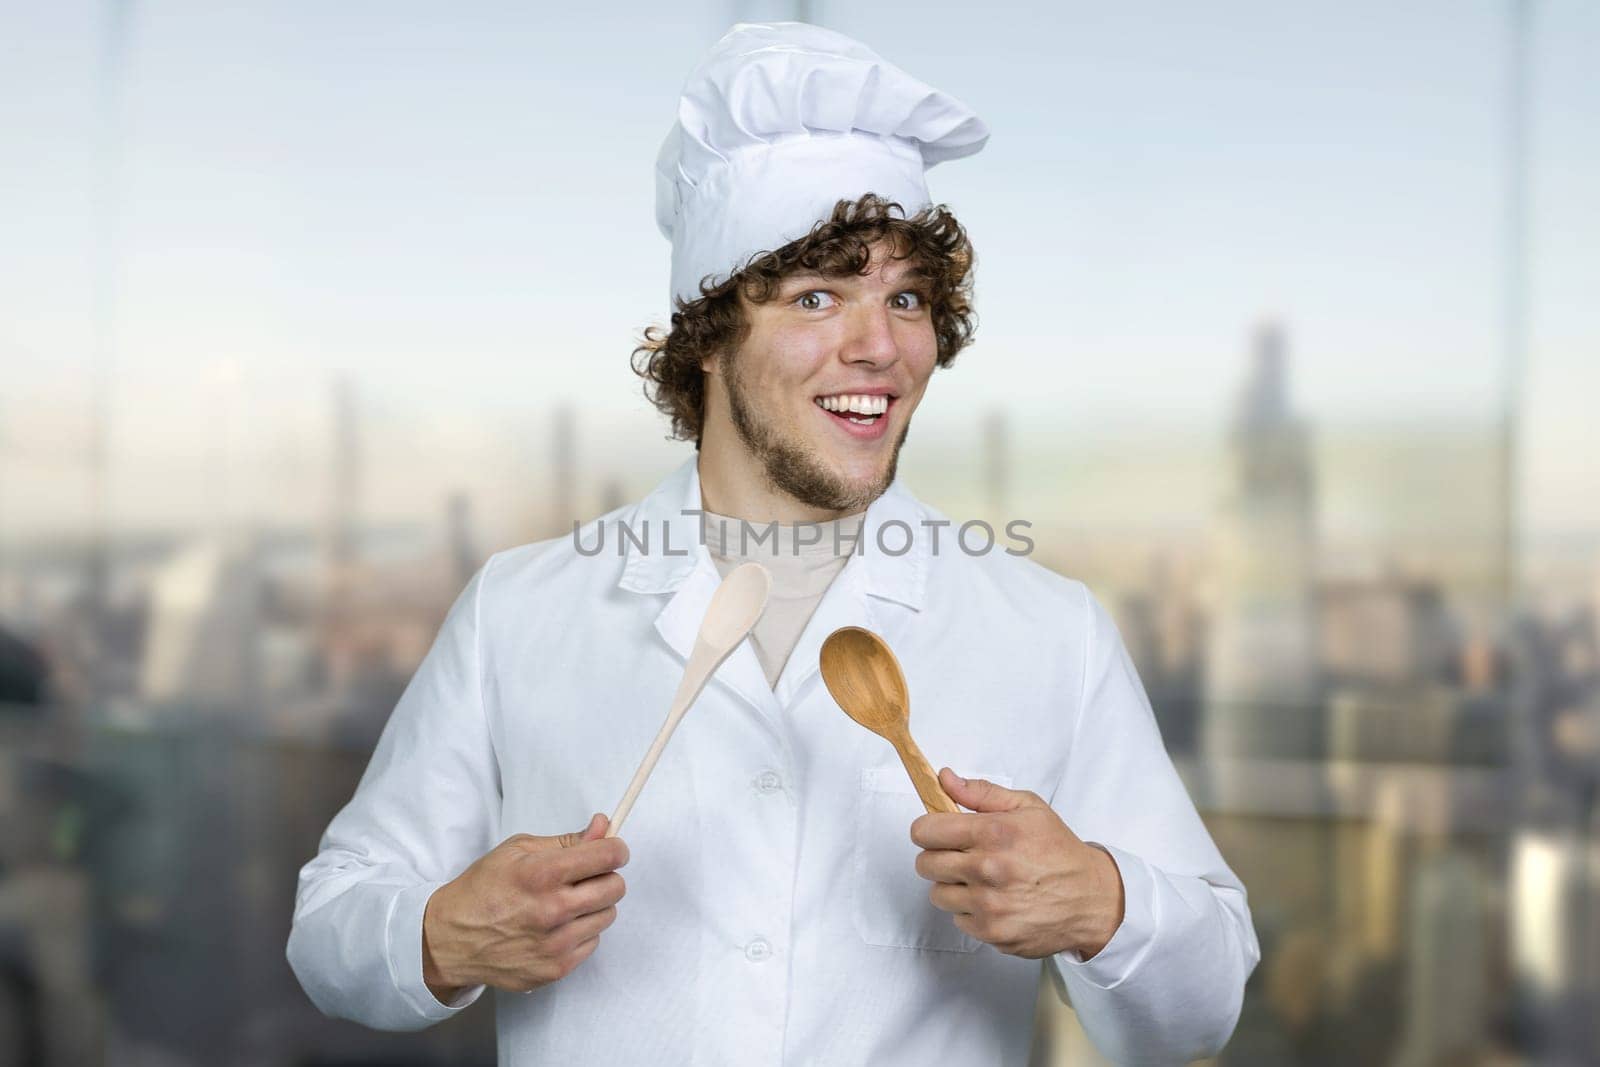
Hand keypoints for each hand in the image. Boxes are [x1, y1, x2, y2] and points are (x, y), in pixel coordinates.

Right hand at [422, 813, 627, 1001]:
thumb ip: (566, 840)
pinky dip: (581, 932)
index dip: (615, 849)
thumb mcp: (517, 850)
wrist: (451, 939)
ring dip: (594, 906)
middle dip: (606, 876)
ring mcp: (555, 944)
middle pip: (615, 887)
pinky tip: (557, 927)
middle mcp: (553, 910)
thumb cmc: (483, 889)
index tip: (612, 850)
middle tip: (586, 877)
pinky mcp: (556, 969)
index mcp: (542, 874)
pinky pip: (592, 942)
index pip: (608, 856)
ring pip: (608, 916)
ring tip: (566, 903)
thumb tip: (604, 827)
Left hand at [909, 768, 1123, 959]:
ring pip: (937, 894)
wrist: (1090, 898)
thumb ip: (981, 793)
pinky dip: (970, 911)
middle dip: (938, 856)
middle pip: (925, 864)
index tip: (938, 831)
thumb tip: (944, 778)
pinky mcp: (992, 933)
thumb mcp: (1028, 807)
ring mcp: (988, 906)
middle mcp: (987, 870)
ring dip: (953, 886)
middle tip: (961, 855)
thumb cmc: (1059, 850)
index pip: (925, 831)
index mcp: (993, 833)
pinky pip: (958, 920)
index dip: (928, 829)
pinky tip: (994, 901)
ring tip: (980, 879)